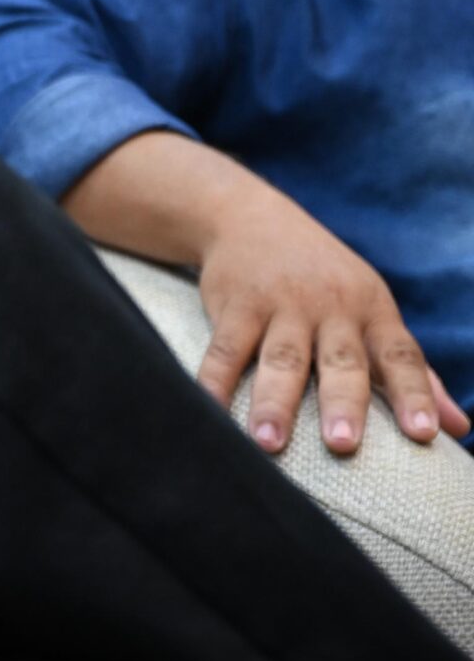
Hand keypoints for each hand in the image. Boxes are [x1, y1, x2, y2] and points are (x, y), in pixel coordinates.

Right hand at [195, 188, 470, 454]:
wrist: (249, 216)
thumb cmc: (323, 278)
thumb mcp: (373, 312)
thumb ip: (412, 372)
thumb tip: (461, 430)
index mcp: (372, 311)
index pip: (401, 356)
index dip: (415, 395)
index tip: (426, 435)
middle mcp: (330, 307)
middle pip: (340, 360)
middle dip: (342, 401)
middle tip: (342, 444)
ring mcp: (279, 303)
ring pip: (280, 358)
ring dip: (274, 402)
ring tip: (269, 443)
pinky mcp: (235, 303)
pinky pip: (224, 348)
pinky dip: (214, 380)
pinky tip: (211, 410)